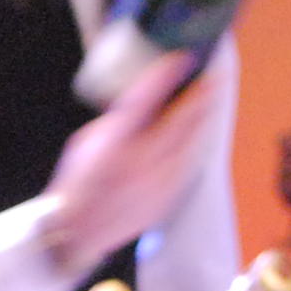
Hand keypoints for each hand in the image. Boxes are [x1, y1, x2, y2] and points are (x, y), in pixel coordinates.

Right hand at [40, 52, 213, 274]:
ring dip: (202, 118)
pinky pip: (188, 163)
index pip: (145, 99)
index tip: (181, 57)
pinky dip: (195, 143)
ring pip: (190, 142)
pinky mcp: (167, 197)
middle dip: (198, 95)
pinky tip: (199, 133)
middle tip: (210, 76)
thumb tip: (141, 103)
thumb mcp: (88, 141)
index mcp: (115, 144)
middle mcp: (140, 162)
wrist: (80, 232)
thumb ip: (118, 121)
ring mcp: (158, 182)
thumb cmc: (80, 184)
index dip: (165, 75)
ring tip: (210, 99)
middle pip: (179, 121)